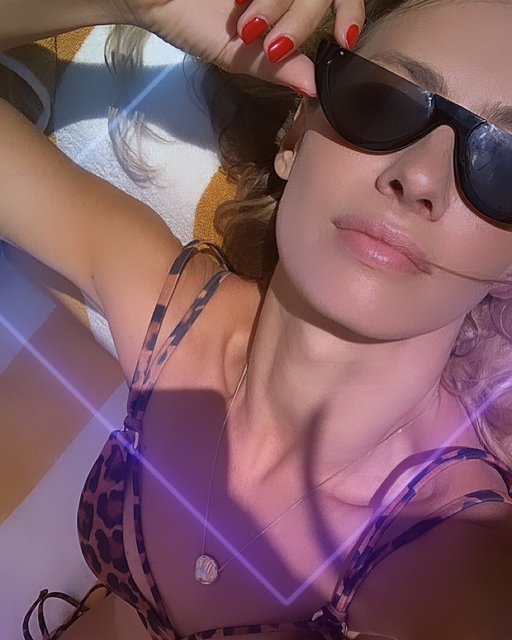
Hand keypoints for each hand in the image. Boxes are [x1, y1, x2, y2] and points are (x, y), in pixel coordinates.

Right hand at [113, 0, 364, 95]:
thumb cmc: (195, 23)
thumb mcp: (244, 56)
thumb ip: (282, 69)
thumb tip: (319, 89)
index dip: (351, 12)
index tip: (344, 39)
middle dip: (304, 17)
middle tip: (274, 43)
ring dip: (278, 4)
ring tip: (247, 24)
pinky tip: (243, 1)